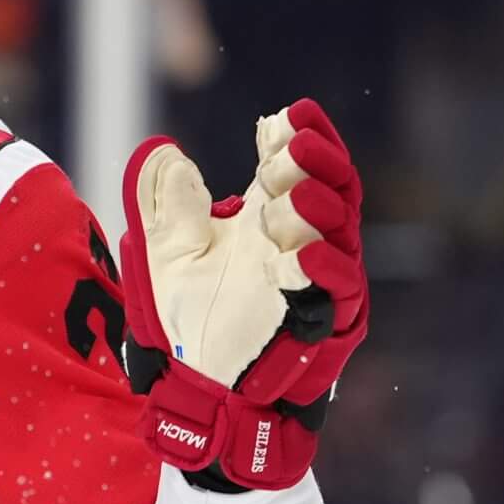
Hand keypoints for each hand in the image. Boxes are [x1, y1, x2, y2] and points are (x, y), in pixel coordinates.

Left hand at [117, 98, 368, 489]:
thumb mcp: (167, 256)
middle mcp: (303, 242)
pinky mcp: (326, 322)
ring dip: (320, 209)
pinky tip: (304, 252)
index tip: (289, 114)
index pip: (298, 166)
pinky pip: (339, 291)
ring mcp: (320, 282)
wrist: (201, 389)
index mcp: (272, 218)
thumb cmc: (192, 322)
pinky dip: (325, 268)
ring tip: (294, 192)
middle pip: (331, 189)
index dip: (301, 136)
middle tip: (295, 143)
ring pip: (341, 234)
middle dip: (317, 163)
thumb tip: (163, 153)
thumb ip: (168, 206)